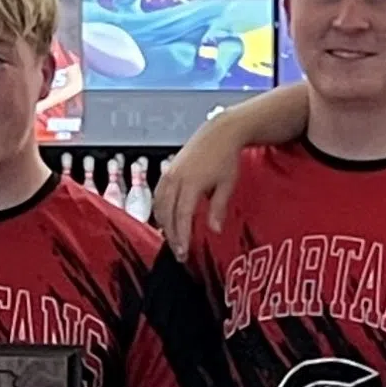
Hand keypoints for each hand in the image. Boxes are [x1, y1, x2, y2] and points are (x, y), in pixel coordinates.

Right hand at [152, 125, 251, 252]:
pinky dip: (160, 210)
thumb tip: (215, 230)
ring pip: (160, 206)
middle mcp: (176, 179)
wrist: (219, 133)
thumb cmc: (226, 158)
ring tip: (172, 240)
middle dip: (172, 236)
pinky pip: (158, 195)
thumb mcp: (227, 184)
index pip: (183, 216)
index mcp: (191, 183)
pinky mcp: (167, 171)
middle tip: (179, 254)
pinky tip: (166, 220)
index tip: (183, 252)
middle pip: (168, 214)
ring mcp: (169, 174)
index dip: (182, 236)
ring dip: (164, 225)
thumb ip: (218, 208)